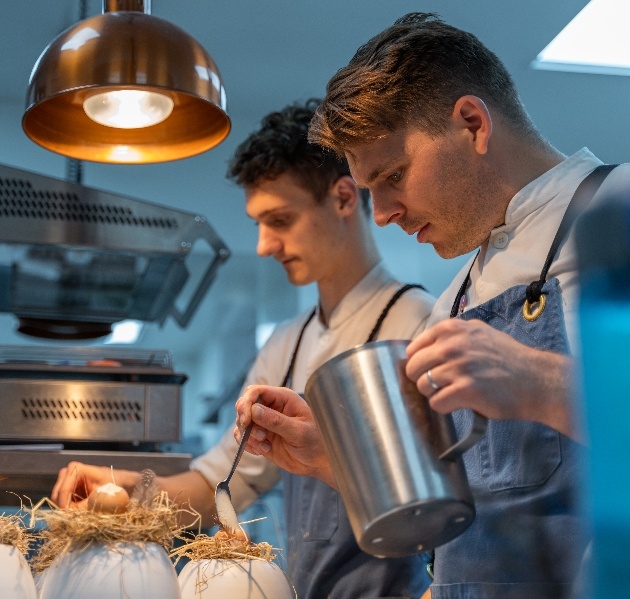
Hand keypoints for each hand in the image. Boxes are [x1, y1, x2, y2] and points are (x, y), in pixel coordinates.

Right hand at [51, 462, 135, 508]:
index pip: (64, 488)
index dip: (64, 503)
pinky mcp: (72, 486)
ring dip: (65, 506)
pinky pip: (64, 498)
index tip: (67, 514)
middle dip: (62, 504)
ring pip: (58, 496)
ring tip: (76, 513)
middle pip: (57, 491)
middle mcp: (71, 471)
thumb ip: (83, 506)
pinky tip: (78, 510)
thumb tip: (69, 516)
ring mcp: (71, 478)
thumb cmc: (115, 486)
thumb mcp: (101, 497)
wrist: (125, 484)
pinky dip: (68, 505)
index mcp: (78, 469)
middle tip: (70, 516)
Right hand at [234, 385, 336, 487]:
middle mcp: (272, 407)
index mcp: (283, 398)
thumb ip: (277, 421)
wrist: (318, 461)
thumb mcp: (299, 432)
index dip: (246, 403)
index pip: (256, 392)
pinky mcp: (261, 436)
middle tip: (258, 436)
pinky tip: (262, 451)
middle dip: (245, 420)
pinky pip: (243, 436)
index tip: (246, 420)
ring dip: (248, 436)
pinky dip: (248, 445)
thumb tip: (254, 410)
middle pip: (245, 404)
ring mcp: (265, 422)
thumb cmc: (316, 442)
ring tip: (265, 445)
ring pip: (242, 422)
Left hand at [405, 318, 577, 438]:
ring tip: (453, 394)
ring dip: (434, 394)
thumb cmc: (508, 359)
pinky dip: (444, 407)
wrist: (537, 379)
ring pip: (422, 386)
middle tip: (440, 386)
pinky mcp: (465, 390)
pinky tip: (459, 403)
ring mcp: (458, 366)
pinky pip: (436, 403)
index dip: (419, 363)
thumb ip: (451, 338)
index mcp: (451, 328)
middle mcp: (452, 344)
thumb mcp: (477, 333)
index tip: (429, 370)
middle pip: (413, 368)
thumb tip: (421, 351)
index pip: (414, 348)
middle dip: (422, 379)